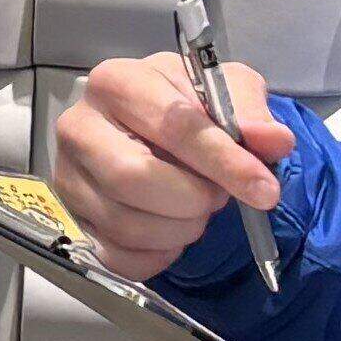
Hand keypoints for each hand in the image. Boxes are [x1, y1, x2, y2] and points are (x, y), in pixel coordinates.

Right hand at [45, 50, 292, 281]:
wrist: (153, 130)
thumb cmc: (186, 106)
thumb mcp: (224, 91)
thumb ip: (249, 112)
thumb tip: (272, 140)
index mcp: (116, 82)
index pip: (171, 123)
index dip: (222, 160)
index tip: (263, 189)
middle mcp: (79, 126)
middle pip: (133, 177)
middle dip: (192, 198)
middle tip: (218, 197)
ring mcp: (67, 176)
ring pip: (126, 223)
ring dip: (181, 229)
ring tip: (198, 210)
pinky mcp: (72, 219)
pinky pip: (117, 257)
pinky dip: (158, 255)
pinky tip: (174, 233)